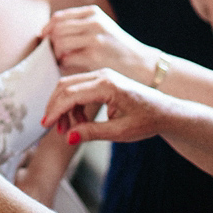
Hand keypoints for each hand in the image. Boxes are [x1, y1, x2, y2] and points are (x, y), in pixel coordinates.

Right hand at [43, 68, 168, 144]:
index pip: (71, 94)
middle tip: (55, 128)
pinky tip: (79, 121)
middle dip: (55, 107)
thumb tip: (69, 137)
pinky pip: (79, 87)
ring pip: (70, 85)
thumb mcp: (121, 132)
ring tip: (70, 129)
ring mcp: (102, 75)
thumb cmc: (148, 120)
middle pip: (66, 85)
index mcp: (108, 85)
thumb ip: (93, 133)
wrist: (165, 111)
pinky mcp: (102, 80)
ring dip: (64, 106)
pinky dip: (73, 104)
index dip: (55, 110)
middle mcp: (102, 75)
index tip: (46, 125)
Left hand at [45, 5, 156, 83]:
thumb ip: (81, 26)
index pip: (59, 17)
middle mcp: (94, 23)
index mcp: (93, 14)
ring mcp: (94, 39)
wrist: (144, 66)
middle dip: (50, 42)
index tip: (44, 39)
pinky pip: (67, 58)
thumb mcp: (103, 28)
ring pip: (59, 43)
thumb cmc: (119, 50)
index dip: (47, 29)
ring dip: (55, 54)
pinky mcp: (94, 56)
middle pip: (56, 29)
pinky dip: (63, 63)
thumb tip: (49, 31)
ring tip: (61, 60)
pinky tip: (68, 67)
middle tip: (52, 53)